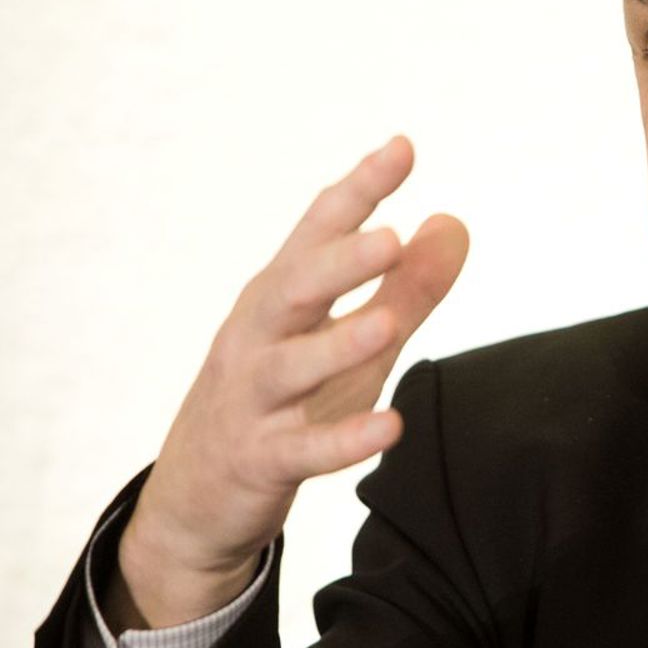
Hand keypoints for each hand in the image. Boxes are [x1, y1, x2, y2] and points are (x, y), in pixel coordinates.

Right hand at [111, 136, 468, 628]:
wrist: (194, 500)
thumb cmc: (281, 405)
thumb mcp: (349, 342)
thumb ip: (405, 287)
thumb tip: (453, 222)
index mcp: (279, 297)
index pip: (317, 233)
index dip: (358, 190)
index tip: (404, 147)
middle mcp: (256, 338)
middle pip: (293, 289)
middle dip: (338, 262)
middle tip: (391, 236)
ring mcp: (251, 400)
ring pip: (290, 366)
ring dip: (337, 345)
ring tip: (386, 325)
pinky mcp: (258, 460)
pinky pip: (302, 450)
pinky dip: (344, 440)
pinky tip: (391, 428)